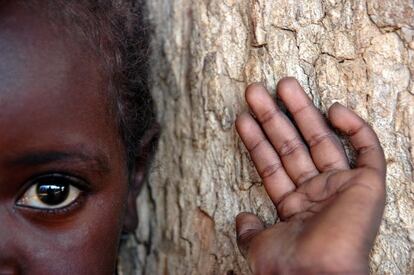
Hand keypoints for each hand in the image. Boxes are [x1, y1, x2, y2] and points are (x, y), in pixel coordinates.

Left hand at [235, 78, 385, 274]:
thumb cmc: (288, 266)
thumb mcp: (258, 245)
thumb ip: (250, 230)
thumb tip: (242, 219)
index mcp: (294, 206)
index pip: (272, 165)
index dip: (256, 141)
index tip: (242, 117)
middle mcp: (318, 193)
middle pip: (292, 146)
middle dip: (273, 117)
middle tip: (255, 91)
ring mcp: (342, 187)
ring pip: (321, 139)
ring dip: (301, 111)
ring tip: (281, 84)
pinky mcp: (368, 185)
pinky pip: (368, 150)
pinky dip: (354, 128)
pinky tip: (332, 108)